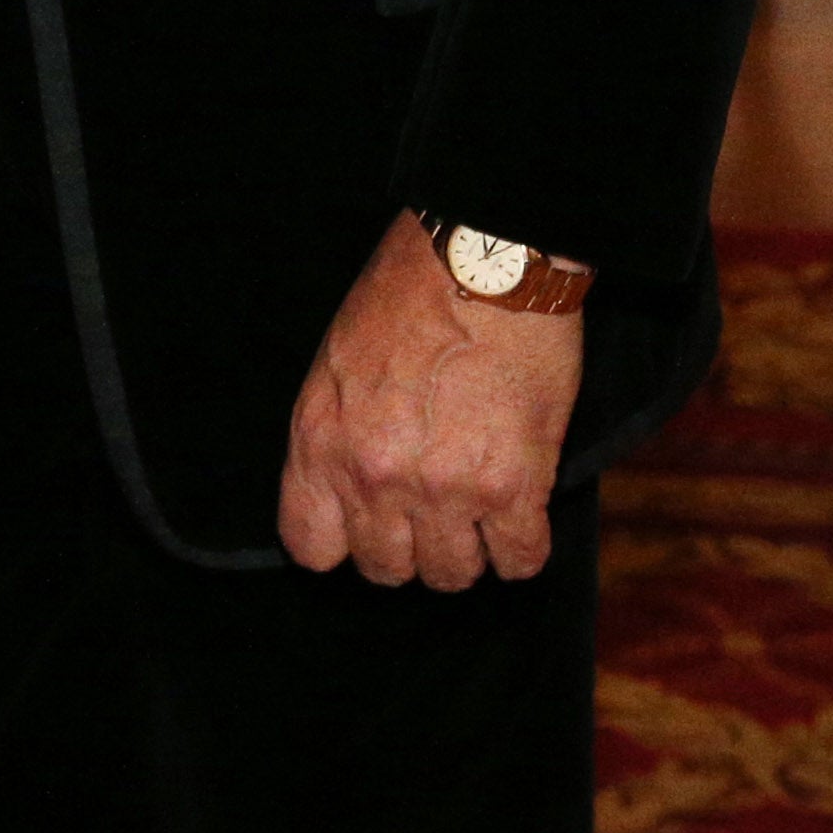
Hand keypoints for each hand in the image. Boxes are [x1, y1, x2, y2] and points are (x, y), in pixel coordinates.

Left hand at [278, 213, 583, 589]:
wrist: (485, 258)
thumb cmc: (409, 296)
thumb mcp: (336, 364)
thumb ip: (335, 437)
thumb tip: (348, 496)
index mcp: (321, 441)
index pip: (311, 546)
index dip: (342, 542)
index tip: (366, 526)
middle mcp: (374, 476)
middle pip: (386, 568)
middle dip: (410, 545)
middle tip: (432, 509)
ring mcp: (444, 488)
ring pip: (452, 574)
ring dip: (468, 549)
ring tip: (478, 507)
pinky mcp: (513, 487)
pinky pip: (520, 560)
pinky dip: (521, 546)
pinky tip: (520, 515)